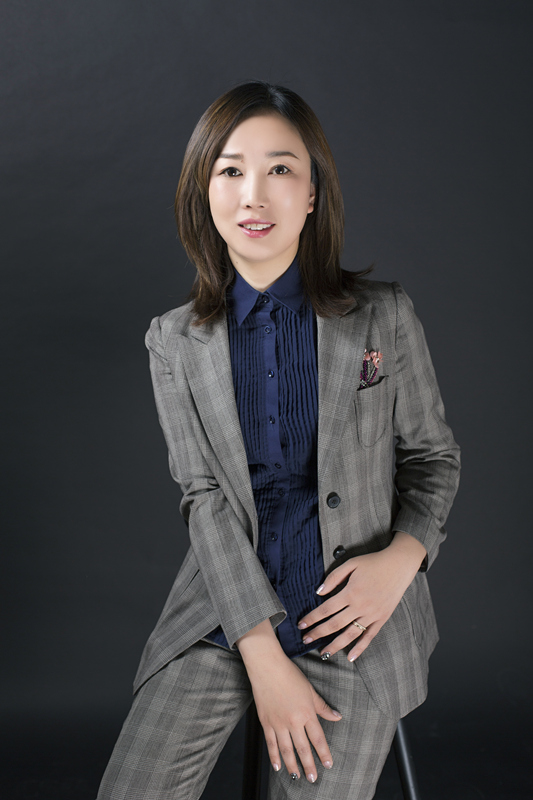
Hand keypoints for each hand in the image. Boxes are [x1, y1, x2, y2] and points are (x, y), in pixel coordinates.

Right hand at [237, 620, 341, 781]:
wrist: (267, 667)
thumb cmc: (289, 675)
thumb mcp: (310, 690)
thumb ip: (323, 706)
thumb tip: (337, 716)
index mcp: (307, 712)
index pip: (318, 738)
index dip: (324, 753)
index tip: (328, 764)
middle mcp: (293, 721)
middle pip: (303, 748)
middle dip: (309, 765)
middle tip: (313, 779)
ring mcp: (278, 723)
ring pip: (287, 750)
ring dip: (293, 765)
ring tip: (297, 777)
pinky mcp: (266, 722)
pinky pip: (271, 743)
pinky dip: (274, 756)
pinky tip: (278, 766)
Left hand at [297, 531, 426, 660]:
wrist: (399, 565)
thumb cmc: (373, 562)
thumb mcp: (351, 563)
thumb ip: (334, 577)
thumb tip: (319, 592)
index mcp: (350, 592)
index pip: (326, 609)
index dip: (312, 618)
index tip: (301, 625)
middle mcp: (360, 606)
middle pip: (335, 624)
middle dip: (318, 633)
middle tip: (305, 640)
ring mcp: (372, 614)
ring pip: (350, 634)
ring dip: (335, 645)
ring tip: (323, 653)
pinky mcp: (381, 618)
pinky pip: (369, 636)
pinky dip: (360, 648)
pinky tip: (351, 657)